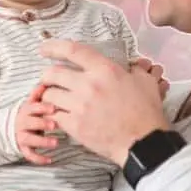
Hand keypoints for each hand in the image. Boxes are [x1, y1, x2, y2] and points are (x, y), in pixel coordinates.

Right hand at [14, 84, 58, 164]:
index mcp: (26, 110)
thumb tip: (46, 81)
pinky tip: (49, 160)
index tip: (53, 108)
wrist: (10, 128)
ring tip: (56, 143)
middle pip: (30, 122)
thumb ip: (38, 94)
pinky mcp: (23, 148)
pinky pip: (29, 154)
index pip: (32, 107)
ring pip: (29, 139)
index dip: (42, 107)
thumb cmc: (29, 114)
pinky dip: (38, 158)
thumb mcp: (32, 103)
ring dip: (42, 140)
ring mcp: (21, 135)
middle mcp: (22, 122)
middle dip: (42, 123)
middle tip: (54, 124)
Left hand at [38, 39, 170, 164]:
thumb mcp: (145, 82)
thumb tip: (130, 65)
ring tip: (54, 100)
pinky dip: (54, 114)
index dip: (54, 47)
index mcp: (105, 70)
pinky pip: (54, 115)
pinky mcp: (75, 125)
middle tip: (49, 80)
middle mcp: (89, 85)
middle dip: (47, 76)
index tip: (45, 49)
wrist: (143, 143)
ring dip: (49, 96)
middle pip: (53, 73)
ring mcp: (80, 106)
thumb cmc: (146, 113)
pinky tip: (58, 116)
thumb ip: (134, 70)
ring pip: (49, 95)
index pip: (73, 50)